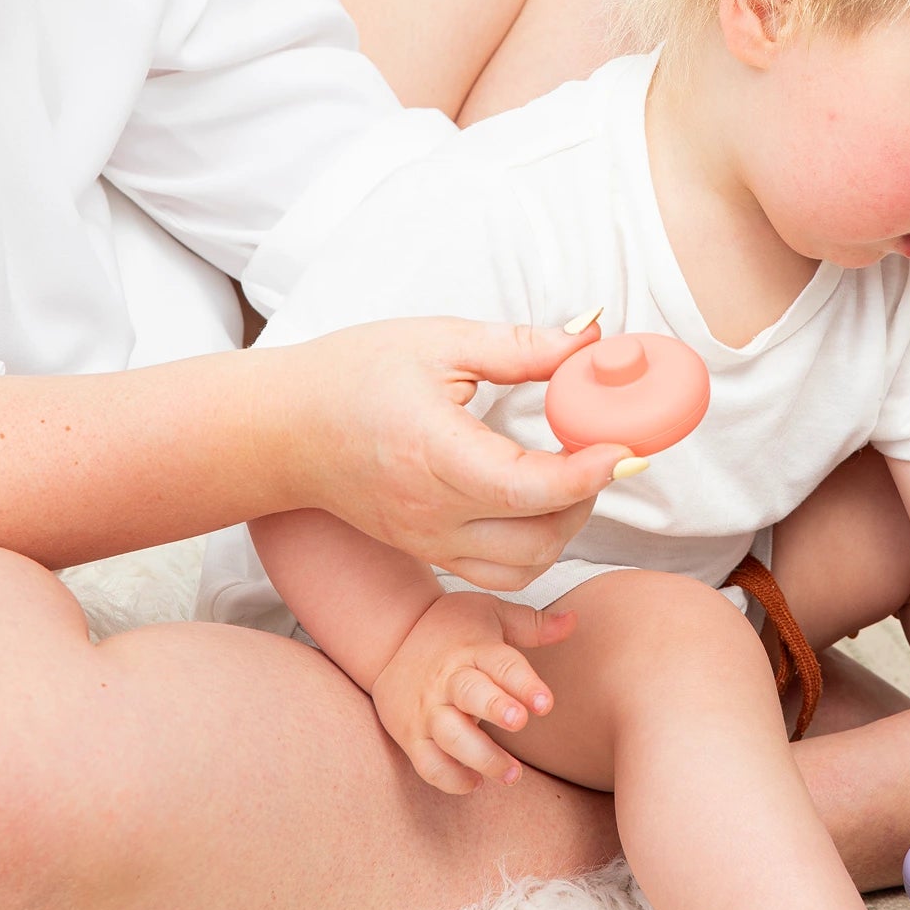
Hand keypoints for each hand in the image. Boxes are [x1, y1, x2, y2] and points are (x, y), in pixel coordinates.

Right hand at [265, 315, 632, 588]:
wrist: (281, 428)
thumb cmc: (353, 374)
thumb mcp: (441, 342)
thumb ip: (525, 345)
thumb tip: (594, 336)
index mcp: (433, 454)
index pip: (528, 488)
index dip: (588, 473)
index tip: (627, 448)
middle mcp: (431, 512)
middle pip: (539, 536)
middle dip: (588, 497)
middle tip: (603, 447)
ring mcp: (428, 541)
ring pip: (525, 567)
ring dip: (566, 528)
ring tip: (572, 474)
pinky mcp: (427, 551)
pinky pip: (499, 572)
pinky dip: (535, 546)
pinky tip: (540, 500)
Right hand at [370, 589, 574, 794]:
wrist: (389, 638)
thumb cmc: (451, 629)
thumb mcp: (490, 614)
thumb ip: (533, 625)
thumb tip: (574, 620)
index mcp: (473, 650)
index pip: (501, 664)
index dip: (524, 683)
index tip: (546, 702)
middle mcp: (448, 679)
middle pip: (469, 694)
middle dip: (493, 708)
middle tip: (518, 721)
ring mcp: (428, 710)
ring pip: (450, 736)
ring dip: (481, 757)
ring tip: (513, 775)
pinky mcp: (411, 735)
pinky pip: (428, 763)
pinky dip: (450, 778)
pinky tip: (476, 783)